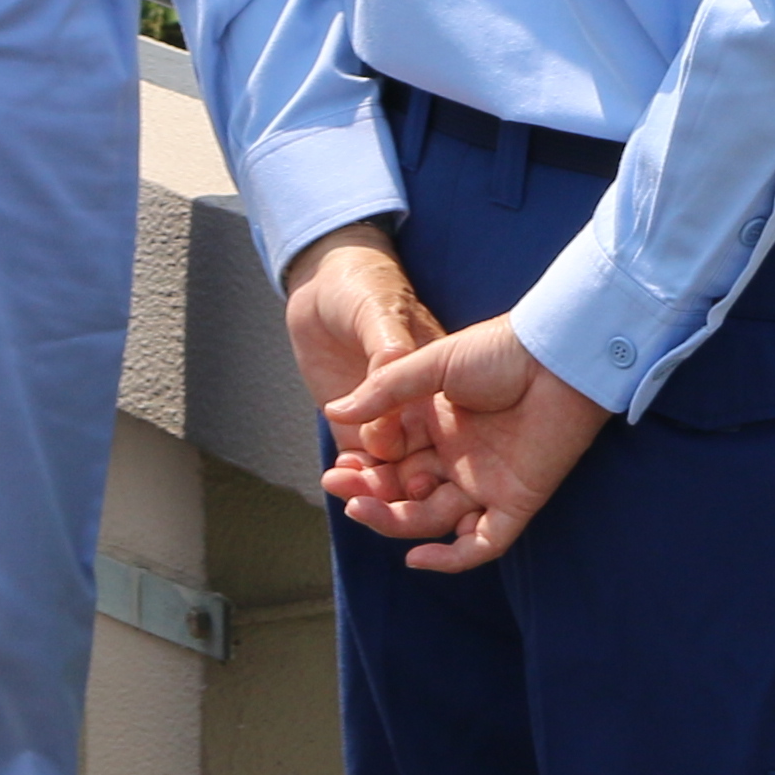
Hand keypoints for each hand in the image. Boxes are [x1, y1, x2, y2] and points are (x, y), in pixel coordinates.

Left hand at [281, 224, 441, 467]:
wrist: (324, 278)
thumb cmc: (366, 285)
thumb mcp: (380, 313)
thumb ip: (390, 351)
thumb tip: (395, 393)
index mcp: (443, 385)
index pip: (450, 438)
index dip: (437, 465)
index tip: (416, 479)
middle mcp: (424, 410)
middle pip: (424, 463)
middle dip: (405, 490)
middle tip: (378, 496)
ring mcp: (392, 419)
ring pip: (393, 469)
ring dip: (376, 487)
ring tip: (350, 485)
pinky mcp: (356, 422)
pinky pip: (362, 459)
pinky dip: (355, 473)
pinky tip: (340, 475)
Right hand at [321, 311, 611, 570]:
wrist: (559, 356)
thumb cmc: (500, 351)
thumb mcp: (432, 365)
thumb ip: (384, 391)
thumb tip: (333, 412)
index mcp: (437, 426)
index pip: (392, 461)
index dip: (364, 469)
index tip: (339, 468)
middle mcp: (458, 458)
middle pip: (406, 493)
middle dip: (371, 496)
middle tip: (341, 489)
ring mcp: (486, 482)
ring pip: (433, 518)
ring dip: (396, 521)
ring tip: (362, 509)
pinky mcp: (517, 501)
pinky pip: (481, 544)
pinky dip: (450, 558)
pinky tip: (415, 557)